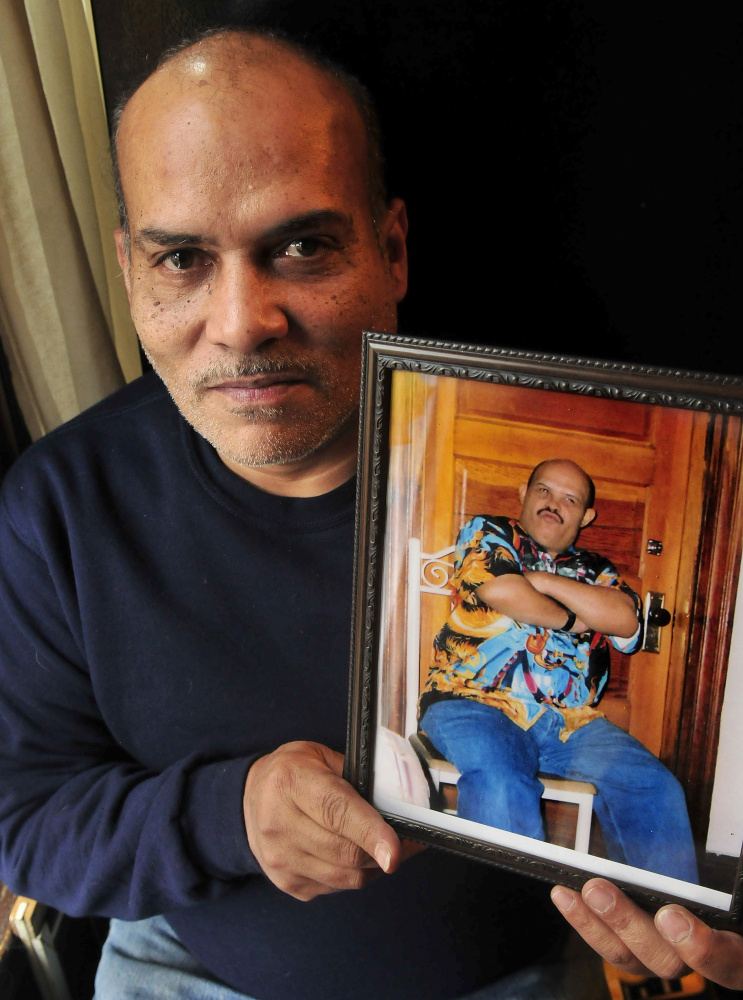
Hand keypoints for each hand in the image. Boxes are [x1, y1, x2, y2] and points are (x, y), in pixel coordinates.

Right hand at [243, 740, 407, 900]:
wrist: (247, 799)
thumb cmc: (293, 772)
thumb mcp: (319, 756)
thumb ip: (354, 778)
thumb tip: (395, 807)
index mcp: (290, 782)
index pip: (335, 811)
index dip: (370, 832)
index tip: (395, 850)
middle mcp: (279, 823)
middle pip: (345, 851)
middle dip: (382, 850)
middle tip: (407, 841)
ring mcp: (280, 858)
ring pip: (345, 876)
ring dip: (373, 865)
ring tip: (384, 848)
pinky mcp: (286, 883)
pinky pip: (336, 887)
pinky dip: (354, 874)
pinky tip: (355, 855)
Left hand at [551, 878, 742, 989]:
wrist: (721, 882)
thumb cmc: (738, 874)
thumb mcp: (737, 876)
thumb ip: (732, 869)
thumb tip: (742, 831)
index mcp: (735, 943)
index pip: (730, 960)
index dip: (704, 948)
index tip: (671, 917)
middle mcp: (704, 957)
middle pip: (669, 960)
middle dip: (628, 923)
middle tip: (598, 890)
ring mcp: (670, 956)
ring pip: (634, 958)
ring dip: (598, 924)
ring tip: (573, 891)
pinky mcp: (642, 951)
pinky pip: (615, 949)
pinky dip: (588, 923)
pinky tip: (566, 896)